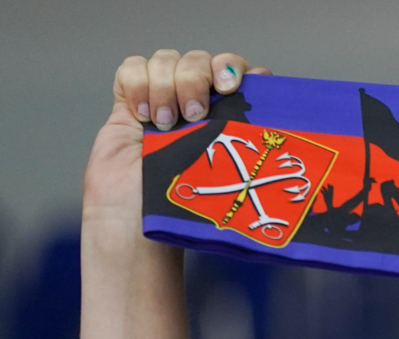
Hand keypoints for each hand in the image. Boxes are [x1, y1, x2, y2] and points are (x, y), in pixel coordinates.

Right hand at [85, 50, 265, 225]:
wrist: (137, 220)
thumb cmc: (185, 206)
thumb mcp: (227, 169)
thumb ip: (244, 135)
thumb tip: (268, 103)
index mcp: (227, 115)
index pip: (235, 70)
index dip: (232, 68)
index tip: (230, 87)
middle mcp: (198, 102)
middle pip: (201, 59)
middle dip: (196, 79)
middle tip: (193, 116)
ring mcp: (163, 99)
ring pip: (167, 59)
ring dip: (165, 86)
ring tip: (164, 124)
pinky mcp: (130, 101)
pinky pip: (133, 67)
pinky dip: (138, 85)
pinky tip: (143, 116)